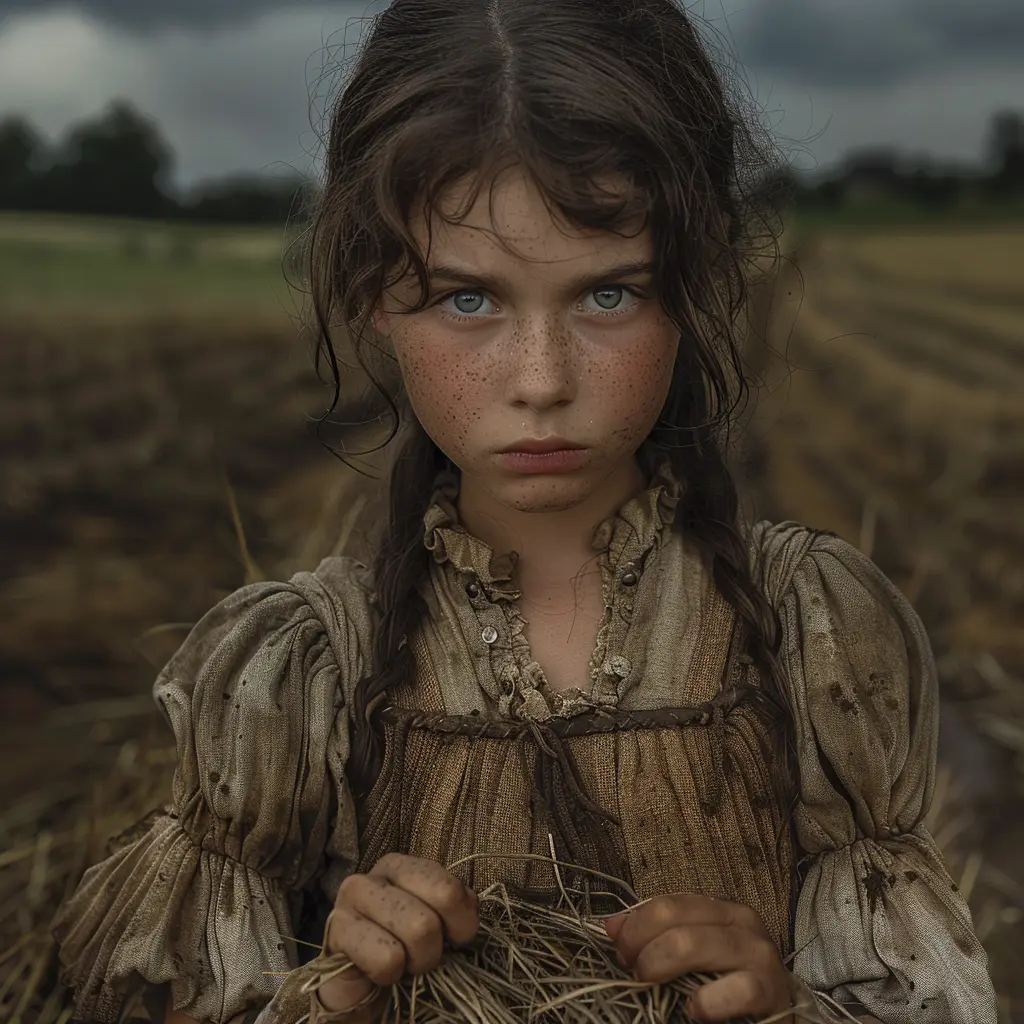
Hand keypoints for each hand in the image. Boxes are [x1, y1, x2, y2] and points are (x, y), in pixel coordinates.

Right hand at [315, 853, 478, 1020]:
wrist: (359, 984)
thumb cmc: (401, 946)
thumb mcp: (439, 921)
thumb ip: (458, 905)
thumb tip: (469, 909)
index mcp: (402, 866)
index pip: (449, 890)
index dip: (461, 925)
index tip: (452, 939)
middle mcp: (374, 875)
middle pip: (430, 918)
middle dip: (433, 949)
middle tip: (419, 955)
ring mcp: (350, 900)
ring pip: (416, 932)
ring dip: (414, 962)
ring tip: (400, 961)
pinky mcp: (336, 932)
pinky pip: (386, 959)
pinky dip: (389, 975)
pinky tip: (376, 971)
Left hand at [604, 894, 796, 1022]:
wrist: (775, 1016)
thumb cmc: (728, 983)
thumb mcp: (691, 955)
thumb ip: (655, 936)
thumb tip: (612, 925)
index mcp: (720, 909)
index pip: (666, 904)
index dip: (635, 926)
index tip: (621, 951)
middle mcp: (741, 921)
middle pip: (674, 919)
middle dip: (642, 946)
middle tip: (634, 972)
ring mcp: (758, 953)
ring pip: (693, 943)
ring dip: (661, 966)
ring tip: (652, 986)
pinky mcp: (771, 990)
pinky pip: (736, 989)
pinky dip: (708, 1001)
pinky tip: (695, 1011)